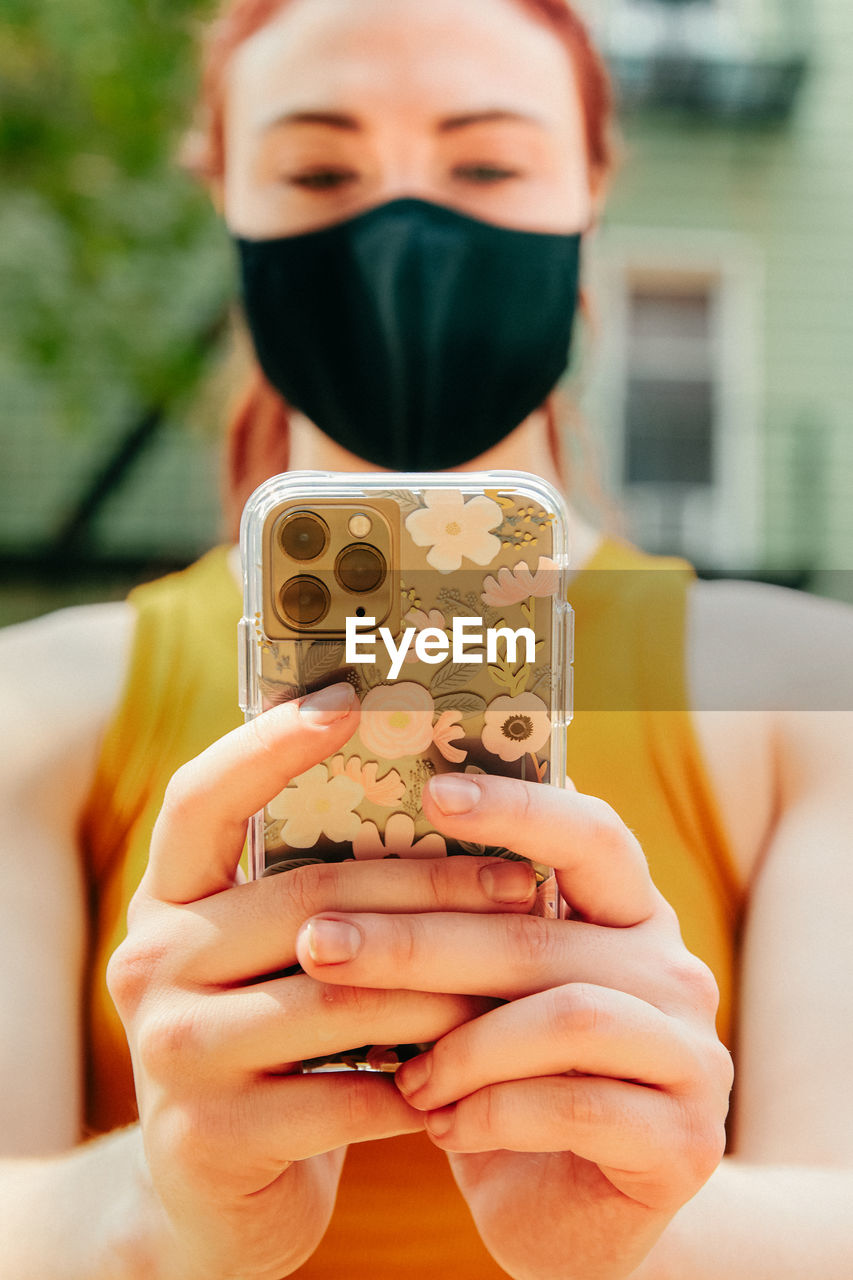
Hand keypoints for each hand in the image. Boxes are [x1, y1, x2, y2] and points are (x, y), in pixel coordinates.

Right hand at [106, 686, 534, 1279]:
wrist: (214, 1196)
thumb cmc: (273, 1047)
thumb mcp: (273, 960)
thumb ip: (319, 891)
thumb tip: (445, 801)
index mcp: (167, 899)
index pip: (203, 799)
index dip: (269, 745)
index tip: (349, 700)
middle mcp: (150, 961)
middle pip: (310, 899)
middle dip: (431, 889)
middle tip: (520, 883)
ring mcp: (171, 1052)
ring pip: (339, 995)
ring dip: (444, 988)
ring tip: (520, 977)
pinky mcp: (210, 1138)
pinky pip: (346, 1096)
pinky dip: (421, 1082)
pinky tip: (473, 1070)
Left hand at [295, 772, 733, 1279]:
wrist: (565, 1219)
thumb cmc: (507, 1084)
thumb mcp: (481, 1000)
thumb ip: (461, 935)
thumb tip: (353, 865)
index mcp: (628, 915)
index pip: (590, 834)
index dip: (517, 807)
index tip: (432, 792)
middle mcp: (673, 970)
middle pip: (539, 932)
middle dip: (416, 940)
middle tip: (322, 945)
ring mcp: (691, 1055)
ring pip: (565, 1016)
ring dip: (461, 1046)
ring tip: (401, 1079)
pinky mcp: (686, 1140)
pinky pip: (578, 1106)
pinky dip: (493, 1114)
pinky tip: (442, 1128)